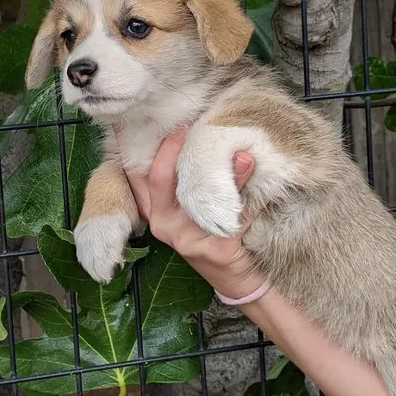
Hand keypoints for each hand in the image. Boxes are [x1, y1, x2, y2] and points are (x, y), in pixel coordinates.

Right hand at [123, 130, 266, 299]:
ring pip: (202, 197)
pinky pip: (236, 216)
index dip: (131, 144)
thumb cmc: (210, 234)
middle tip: (189, 122)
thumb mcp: (190, 210)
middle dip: (174, 146)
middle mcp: (164, 225)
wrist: (235, 277)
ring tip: (244, 153)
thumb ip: (186, 178)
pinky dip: (253, 199)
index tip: (136, 118)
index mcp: (154, 212)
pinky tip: (264, 184)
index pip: (135, 175)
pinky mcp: (217, 250)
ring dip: (226, 172)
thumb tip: (195, 130)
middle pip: (160, 177)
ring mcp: (188, 239)